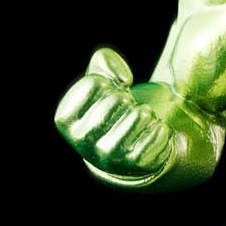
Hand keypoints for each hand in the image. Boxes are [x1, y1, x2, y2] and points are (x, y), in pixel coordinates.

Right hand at [55, 47, 174, 178]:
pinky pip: (157, 132)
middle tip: (125, 109)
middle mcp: (82, 141)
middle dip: (127, 98)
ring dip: (146, 112)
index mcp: (65, 119)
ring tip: (140, 120)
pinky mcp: (135, 164)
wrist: (127, 148)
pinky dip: (160, 127)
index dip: (108, 83)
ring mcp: (108, 156)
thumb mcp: (100, 80)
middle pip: (117, 99)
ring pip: (139, 115)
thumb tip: (123, 79)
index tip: (107, 95)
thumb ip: (104, 61)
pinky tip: (151, 133)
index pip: (93, 83)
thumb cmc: (111, 107)